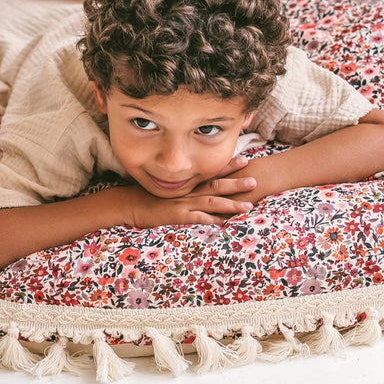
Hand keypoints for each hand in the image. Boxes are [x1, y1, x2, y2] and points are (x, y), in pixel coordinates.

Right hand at [123, 161, 257, 228]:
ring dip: (230, 204)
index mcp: (187, 182)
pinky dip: (210, 220)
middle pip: (216, 184)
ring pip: (211, 201)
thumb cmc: (148, 196)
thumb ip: (184, 186)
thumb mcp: (168, 188)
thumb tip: (199, 189)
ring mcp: (183, 202)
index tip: (245, 159)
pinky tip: (223, 224)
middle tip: (254, 179)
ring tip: (248, 206)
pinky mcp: (176, 215)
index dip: (228, 166)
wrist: (129, 204)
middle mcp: (188, 190)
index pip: (211, 172)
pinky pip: (196, 218)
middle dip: (236, 182)